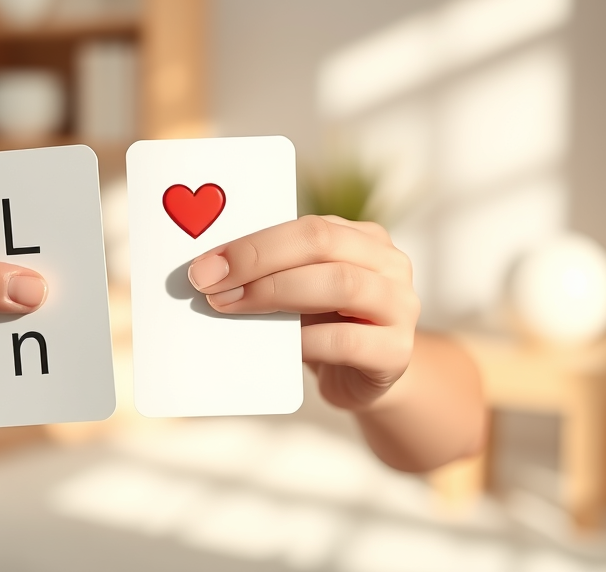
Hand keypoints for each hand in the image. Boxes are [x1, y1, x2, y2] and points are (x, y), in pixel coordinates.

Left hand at [187, 215, 420, 410]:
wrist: (362, 379)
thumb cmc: (322, 327)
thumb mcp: (299, 291)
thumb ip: (271, 273)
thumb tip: (210, 271)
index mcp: (361, 238)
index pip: (307, 226)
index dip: (253, 243)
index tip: (205, 265)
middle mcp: (388, 263)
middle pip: (321, 244)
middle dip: (257, 261)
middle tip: (210, 284)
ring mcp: (400, 306)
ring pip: (340, 283)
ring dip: (275, 293)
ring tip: (230, 307)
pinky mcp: (398, 352)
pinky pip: (347, 341)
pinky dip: (304, 341)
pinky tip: (277, 346)